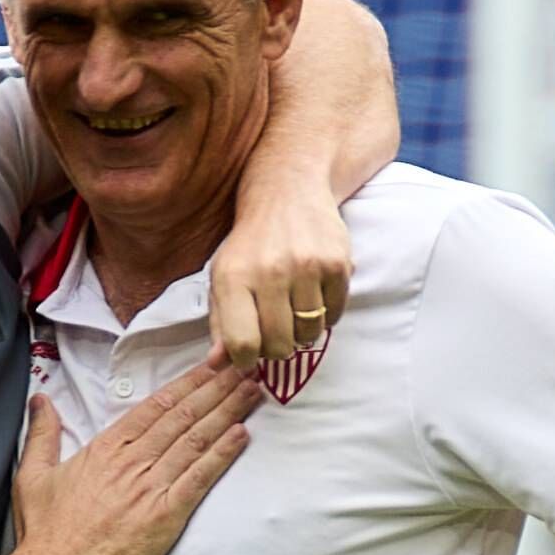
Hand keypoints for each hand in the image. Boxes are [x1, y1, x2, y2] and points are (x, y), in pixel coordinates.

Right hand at [9, 359, 259, 554]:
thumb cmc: (44, 532)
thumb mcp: (32, 475)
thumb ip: (41, 434)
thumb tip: (40, 400)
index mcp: (105, 448)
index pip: (155, 406)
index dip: (187, 383)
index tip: (211, 365)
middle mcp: (131, 461)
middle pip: (182, 415)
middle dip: (216, 387)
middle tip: (245, 365)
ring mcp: (149, 487)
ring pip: (195, 440)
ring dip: (227, 412)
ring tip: (252, 391)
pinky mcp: (164, 515)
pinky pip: (199, 478)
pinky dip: (221, 454)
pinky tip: (241, 435)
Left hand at [206, 165, 350, 367]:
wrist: (288, 190)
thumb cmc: (250, 242)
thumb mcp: (224, 277)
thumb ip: (220, 323)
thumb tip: (217, 364)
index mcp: (233, 277)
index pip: (242, 344)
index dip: (246, 358)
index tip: (250, 352)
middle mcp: (269, 271)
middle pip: (279, 345)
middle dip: (277, 347)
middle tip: (275, 329)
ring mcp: (306, 267)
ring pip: (309, 334)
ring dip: (303, 331)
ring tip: (294, 309)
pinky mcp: (337, 263)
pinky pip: (335, 316)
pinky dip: (326, 315)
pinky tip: (314, 294)